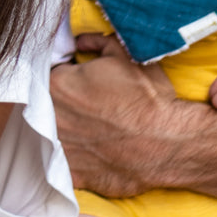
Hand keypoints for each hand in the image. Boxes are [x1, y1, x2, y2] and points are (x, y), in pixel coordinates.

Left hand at [49, 42, 192, 197]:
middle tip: (86, 104)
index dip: (63, 76)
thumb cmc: (148, 98)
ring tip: (89, 127)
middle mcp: (53, 118)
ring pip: (51, 135)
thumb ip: (96, 42)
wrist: (170, 142)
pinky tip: (89, 151)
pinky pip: (63, 166)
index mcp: (59, 85)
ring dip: (64, 130)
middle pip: (45, 106)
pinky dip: (72, 159)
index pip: (48, 75)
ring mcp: (62, 149)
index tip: (77, 81)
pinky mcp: (75, 175)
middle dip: (61, 102)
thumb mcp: (125, 55)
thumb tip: (81, 41)